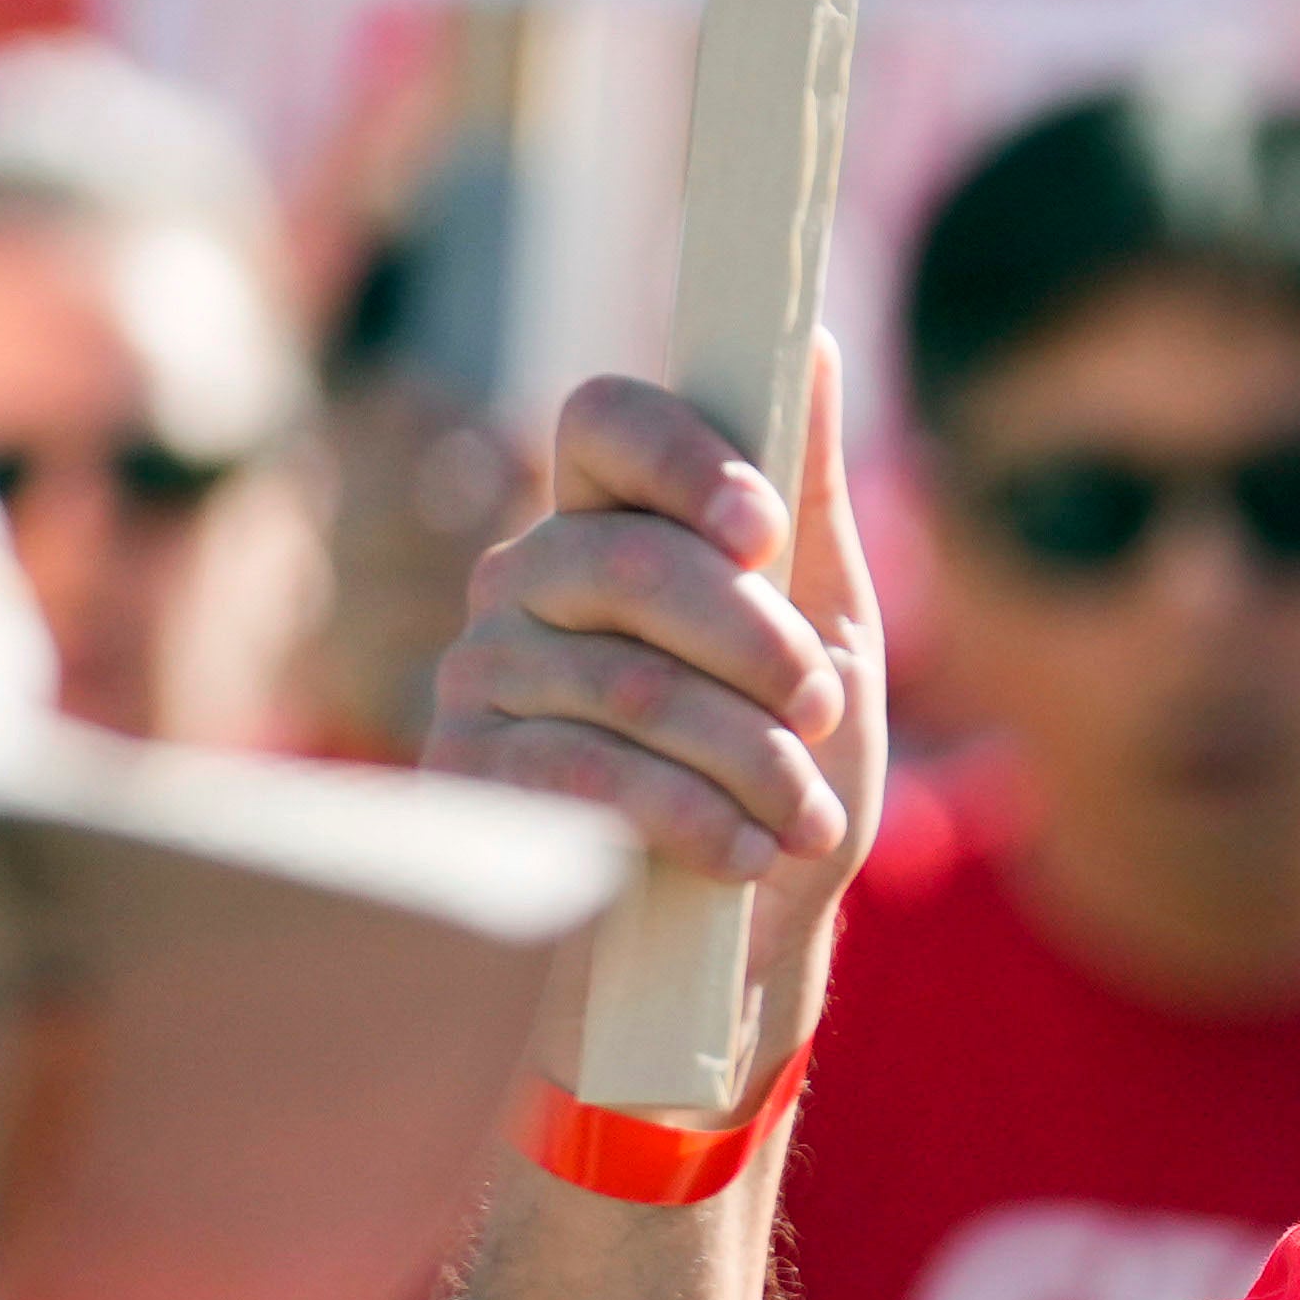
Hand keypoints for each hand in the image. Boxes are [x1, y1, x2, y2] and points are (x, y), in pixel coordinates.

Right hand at [431, 347, 890, 1084]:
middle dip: (756, 641)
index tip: (763, 530)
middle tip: (825, 707)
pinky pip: (586, 773)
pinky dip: (695, 817)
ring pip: (627, 683)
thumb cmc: (784, 776)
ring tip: (801, 813)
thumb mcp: (828, 633)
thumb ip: (812, 498)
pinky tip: (746, 854)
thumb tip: (818, 349)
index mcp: (614, 523)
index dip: (683, 456)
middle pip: (627, 558)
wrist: (735, 949)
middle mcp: (527, 579)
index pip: (605, 420)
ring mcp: (485, 675)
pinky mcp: (470, 777)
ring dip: (749, 755)